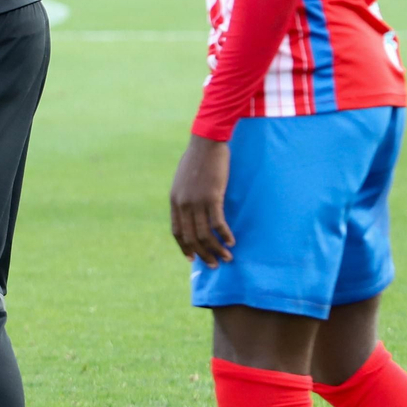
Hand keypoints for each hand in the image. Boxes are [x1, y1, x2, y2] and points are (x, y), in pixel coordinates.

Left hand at [170, 134, 233, 267]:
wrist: (206, 142)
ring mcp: (197, 201)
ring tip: (227, 258)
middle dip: (203, 254)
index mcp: (175, 200)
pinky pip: (218, 224)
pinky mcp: (212, 197)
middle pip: (191, 237)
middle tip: (214, 265)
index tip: (192, 258)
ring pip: (205, 234)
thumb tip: (192, 209)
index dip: (185, 247)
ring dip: (216, 249)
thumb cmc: (198, 158)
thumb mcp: (184, 179)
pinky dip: (225, 235)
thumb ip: (185, 196)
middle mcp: (183, 204)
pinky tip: (232, 241)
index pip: (177, 231)